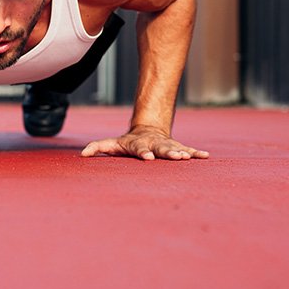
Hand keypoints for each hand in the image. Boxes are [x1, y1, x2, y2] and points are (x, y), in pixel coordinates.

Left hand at [81, 125, 208, 160]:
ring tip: (190, 158)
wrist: (147, 130)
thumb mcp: (112, 144)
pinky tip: (206, 156)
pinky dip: (196, 153)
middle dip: (168, 153)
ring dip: (183, 153)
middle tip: (175, 157)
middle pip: (161, 148)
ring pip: (175, 148)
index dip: (143, 153)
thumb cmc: (127, 143)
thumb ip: (98, 147)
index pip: (140, 149)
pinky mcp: (177, 147)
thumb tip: (82, 154)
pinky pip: (188, 150)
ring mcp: (166, 145)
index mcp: (138, 144)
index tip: (148, 158)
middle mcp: (154, 144)